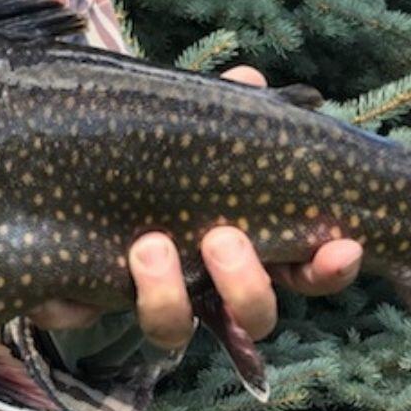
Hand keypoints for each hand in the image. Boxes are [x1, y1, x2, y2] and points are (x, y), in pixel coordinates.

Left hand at [28, 65, 363, 348]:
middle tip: (223, 238)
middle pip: (254, 315)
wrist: (68, 187)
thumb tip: (249, 80)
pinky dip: (78, 303)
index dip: (329, 268)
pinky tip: (75, 278)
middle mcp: (205, 288)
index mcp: (246, 246)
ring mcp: (150, 300)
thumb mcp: (191, 130)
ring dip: (167, 296)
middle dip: (246, 285)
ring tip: (149, 245)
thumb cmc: (157, 158)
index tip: (342, 243)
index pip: (306, 271)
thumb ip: (223, 110)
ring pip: (174, 330)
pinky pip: (86, 319)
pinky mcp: (88, 305)